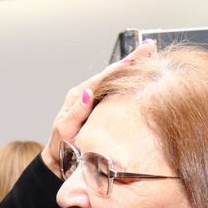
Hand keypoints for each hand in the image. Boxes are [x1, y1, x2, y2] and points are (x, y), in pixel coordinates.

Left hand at [43, 39, 156, 173]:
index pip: (104, 77)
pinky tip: (140, 75)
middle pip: (111, 73)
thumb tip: (87, 93)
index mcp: (78, 96)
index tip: (138, 54)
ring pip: (114, 80)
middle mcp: (85, 94)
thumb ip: (76, 113)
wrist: (58, 160)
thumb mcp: (66, 131)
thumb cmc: (61, 148)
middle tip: (149, 47)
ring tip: (148, 54)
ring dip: (131, 67)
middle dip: (131, 60)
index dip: (122, 65)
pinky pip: (115, 91)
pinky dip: (128, 82)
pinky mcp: (98, 107)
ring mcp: (92, 100)